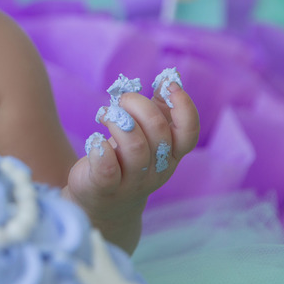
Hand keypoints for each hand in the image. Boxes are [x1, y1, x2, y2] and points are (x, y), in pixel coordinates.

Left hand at [66, 81, 199, 227]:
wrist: (104, 204)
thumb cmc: (127, 160)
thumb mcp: (148, 136)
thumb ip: (159, 108)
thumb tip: (168, 79)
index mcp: (171, 154)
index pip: (189, 133)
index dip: (184, 107)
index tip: (169, 85)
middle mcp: (157, 170)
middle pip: (158, 133)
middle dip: (139, 106)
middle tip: (121, 100)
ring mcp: (132, 182)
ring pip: (135, 148)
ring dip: (118, 122)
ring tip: (105, 114)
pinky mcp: (105, 187)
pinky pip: (108, 167)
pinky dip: (100, 148)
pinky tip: (95, 139)